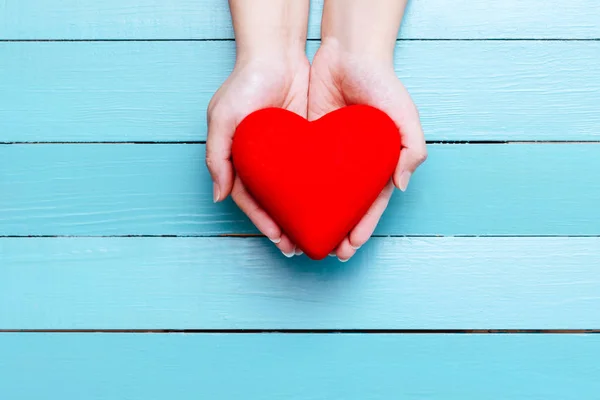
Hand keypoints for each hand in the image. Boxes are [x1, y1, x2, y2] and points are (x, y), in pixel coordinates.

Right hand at [206, 56, 308, 256]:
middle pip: (276, 201)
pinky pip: (314, 172)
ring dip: (304, 214)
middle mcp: (264, 161)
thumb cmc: (246, 82)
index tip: (279, 239)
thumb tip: (219, 196)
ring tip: (318, 234)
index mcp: (241, 160)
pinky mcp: (308, 143)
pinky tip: (331, 205)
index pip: (253, 199)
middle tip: (300, 247)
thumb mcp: (223, 117)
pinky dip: (319, 190)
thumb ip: (218, 156)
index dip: (265, 221)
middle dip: (286, 226)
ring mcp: (287, 154)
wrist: (278, 51)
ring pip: (296, 192)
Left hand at [308, 38, 426, 260]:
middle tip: (325, 252)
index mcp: (378, 163)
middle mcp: (354, 163)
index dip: (361, 226)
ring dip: (316, 216)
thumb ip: (410, 149)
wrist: (348, 51)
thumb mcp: (405, 115)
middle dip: (337, 230)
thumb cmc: (382, 82)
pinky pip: (302, 171)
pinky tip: (287, 206)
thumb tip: (401, 186)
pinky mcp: (309, 140)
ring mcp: (331, 154)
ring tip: (302, 237)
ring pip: (322, 193)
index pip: (370, 203)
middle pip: (345, 204)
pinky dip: (297, 191)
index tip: (349, 247)